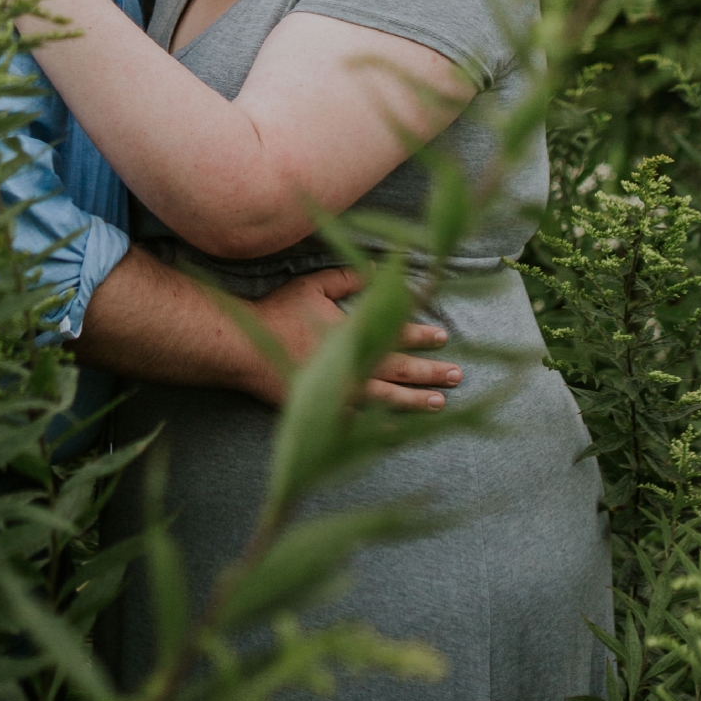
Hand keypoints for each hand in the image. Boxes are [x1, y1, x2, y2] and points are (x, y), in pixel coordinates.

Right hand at [247, 266, 460, 412]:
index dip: (421, 335)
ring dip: (416, 401)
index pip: (395, 333)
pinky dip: (382, 428)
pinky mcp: (326, 409)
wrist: (244, 351)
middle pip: (399, 369)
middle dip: (430, 371)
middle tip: (457, 374)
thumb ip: (348, 277)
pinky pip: (361, 422)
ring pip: (387, 399)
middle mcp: (352, 362)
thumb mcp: (314, 286)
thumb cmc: (279, 313)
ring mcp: (340, 389)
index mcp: (352, 331)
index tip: (442, 336)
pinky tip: (399, 431)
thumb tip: (379, 269)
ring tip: (440, 402)